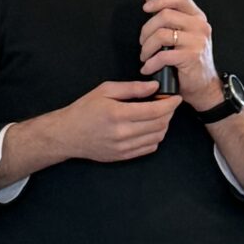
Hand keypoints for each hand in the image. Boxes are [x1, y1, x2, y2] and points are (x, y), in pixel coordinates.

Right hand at [45, 78, 181, 165]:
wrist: (68, 134)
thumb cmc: (84, 110)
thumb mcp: (105, 90)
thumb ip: (131, 88)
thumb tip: (154, 87)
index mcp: (118, 114)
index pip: (155, 110)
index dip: (170, 104)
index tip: (175, 98)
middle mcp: (122, 133)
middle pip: (159, 125)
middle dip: (168, 114)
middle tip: (167, 105)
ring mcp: (123, 147)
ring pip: (157, 138)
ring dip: (163, 126)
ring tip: (159, 116)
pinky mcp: (123, 156)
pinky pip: (148, 148)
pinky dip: (155, 138)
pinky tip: (149, 129)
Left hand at [141, 0, 219, 105]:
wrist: (204, 86)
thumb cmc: (190, 60)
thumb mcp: (182, 33)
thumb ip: (166, 13)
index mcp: (197, 18)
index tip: (146, 8)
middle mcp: (200, 27)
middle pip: (165, 15)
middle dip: (146, 30)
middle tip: (143, 42)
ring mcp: (197, 41)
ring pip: (161, 35)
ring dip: (147, 48)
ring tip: (145, 56)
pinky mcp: (191, 57)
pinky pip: (162, 55)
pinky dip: (151, 63)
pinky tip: (149, 68)